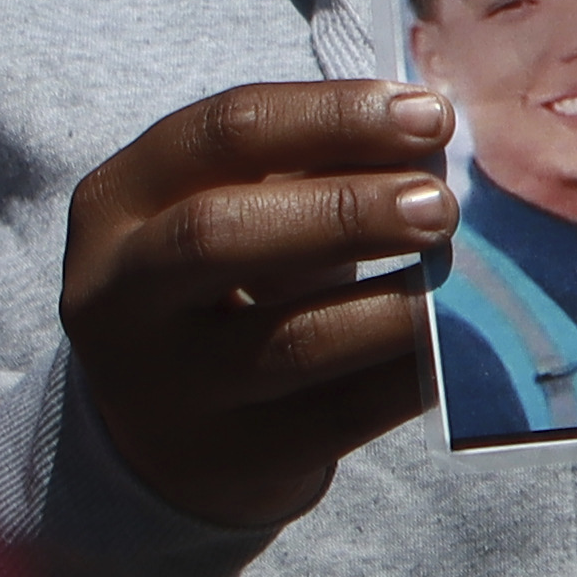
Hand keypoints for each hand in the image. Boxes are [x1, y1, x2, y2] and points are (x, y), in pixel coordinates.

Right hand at [57, 81, 455, 531]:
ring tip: (460, 277)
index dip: (334, 116)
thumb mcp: (234, 209)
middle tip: (442, 206)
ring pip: (289, 341)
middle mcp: (116, 294)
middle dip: (346, 211)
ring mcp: (163, 389)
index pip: (222, 133)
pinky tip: (460, 347)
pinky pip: (339, 415)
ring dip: (395, 304)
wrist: (167, 433)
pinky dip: (412, 375)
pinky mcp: (225, 460)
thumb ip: (312, 166)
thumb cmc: (224, 283)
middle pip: (221, 235)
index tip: (430, 116)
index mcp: (117, 200)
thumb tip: (435, 137)